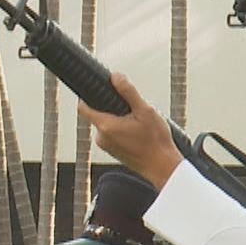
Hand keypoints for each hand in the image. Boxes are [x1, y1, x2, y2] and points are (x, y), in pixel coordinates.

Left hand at [78, 73, 184, 188]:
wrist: (162, 167)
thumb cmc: (155, 141)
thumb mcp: (145, 111)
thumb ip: (128, 92)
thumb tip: (115, 76)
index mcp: (106, 126)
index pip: (83, 108)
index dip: (87, 96)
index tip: (97, 89)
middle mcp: (102, 138)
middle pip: (98, 113)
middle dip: (112, 107)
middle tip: (132, 109)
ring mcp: (106, 146)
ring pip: (107, 124)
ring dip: (119, 119)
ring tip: (138, 124)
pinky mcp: (112, 151)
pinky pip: (112, 134)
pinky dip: (121, 130)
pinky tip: (137, 133)